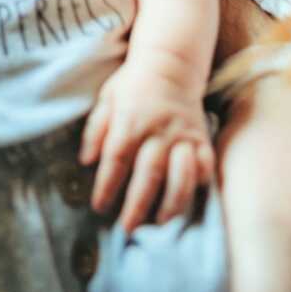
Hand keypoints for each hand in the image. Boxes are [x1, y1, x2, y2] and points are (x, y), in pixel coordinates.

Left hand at [80, 56, 214, 232]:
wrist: (170, 63)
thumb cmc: (132, 84)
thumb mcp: (106, 98)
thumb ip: (94, 130)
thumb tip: (85, 161)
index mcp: (129, 121)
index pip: (116, 159)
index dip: (106, 185)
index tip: (99, 206)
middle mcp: (157, 130)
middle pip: (148, 173)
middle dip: (137, 205)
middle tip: (127, 228)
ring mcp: (182, 135)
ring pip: (181, 175)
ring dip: (171, 202)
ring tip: (160, 221)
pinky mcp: (201, 137)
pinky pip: (205, 164)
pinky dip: (200, 182)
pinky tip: (190, 198)